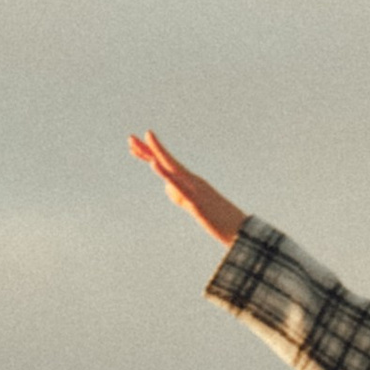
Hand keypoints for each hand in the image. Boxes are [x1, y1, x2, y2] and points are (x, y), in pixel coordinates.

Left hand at [131, 130, 245, 248]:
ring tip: (144, 140)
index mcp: (189, 181)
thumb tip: (167, 187)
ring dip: (157, 154)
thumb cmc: (219, 220)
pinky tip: (154, 164)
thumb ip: (179, 195)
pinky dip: (165, 173)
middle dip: (147, 150)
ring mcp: (194, 189)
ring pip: (172, 169)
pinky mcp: (196, 201)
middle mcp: (191, 180)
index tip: (133, 145)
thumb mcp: (194, 206)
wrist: (240, 230)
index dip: (149, 153)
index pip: (166, 164)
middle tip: (129, 138)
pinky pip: (178, 185)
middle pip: (166, 162)